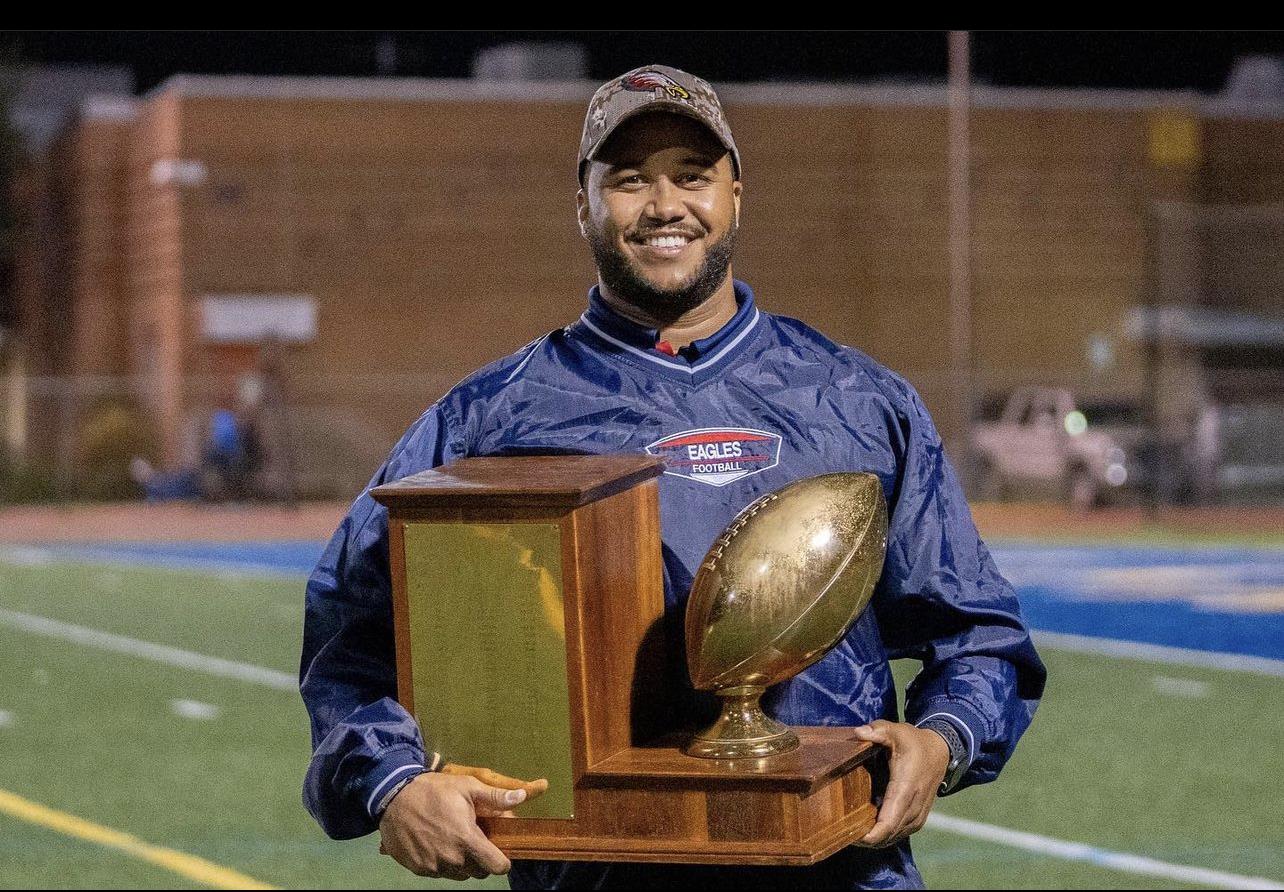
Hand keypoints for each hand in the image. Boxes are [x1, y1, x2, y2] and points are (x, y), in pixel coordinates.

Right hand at [377, 767, 544, 879]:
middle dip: (480, 858)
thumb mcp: (467, 786)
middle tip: (473, 839)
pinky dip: (442, 863)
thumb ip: (495, 797)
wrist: (393, 797)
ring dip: (461, 862)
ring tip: (453, 839)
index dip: (502, 861)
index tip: (499, 851)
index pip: (496, 866)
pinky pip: (439, 873)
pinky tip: (436, 843)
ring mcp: (433, 866)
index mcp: (467, 839)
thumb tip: (523, 797)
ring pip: (459, 874)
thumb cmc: (434, 790)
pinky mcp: (418, 869)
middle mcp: (451, 858)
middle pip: (478, 871)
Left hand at [851, 719, 950, 847]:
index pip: (889, 821)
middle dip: (868, 839)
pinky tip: (871, 834)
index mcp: (905, 787)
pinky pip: (902, 832)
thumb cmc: (914, 741)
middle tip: (843, 836)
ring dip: (877, 840)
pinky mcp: (920, 816)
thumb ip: (878, 731)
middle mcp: (914, 804)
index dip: (872, 834)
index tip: (853, 837)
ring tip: (853, 837)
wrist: (940, 750)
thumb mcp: (896, 731)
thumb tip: (858, 732)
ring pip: (896, 836)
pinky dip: (887, 836)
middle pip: (890, 833)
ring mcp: (919, 812)